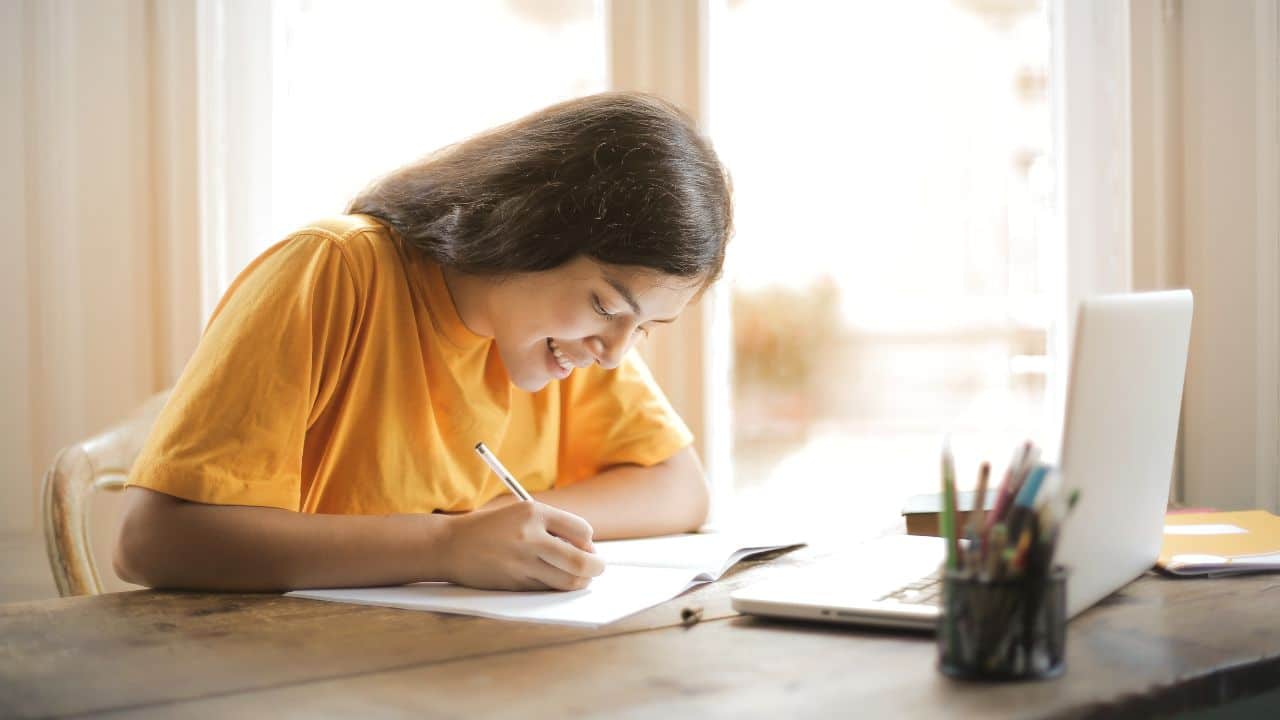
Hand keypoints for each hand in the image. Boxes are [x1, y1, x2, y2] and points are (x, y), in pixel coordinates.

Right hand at [439, 502, 604, 590]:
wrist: (451, 545)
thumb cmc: (492, 528)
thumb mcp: (522, 514)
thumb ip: (553, 527)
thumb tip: (588, 550)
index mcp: (534, 512)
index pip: (582, 530)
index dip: (588, 542)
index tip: (586, 546)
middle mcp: (529, 537)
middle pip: (580, 561)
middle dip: (596, 568)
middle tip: (598, 568)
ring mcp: (522, 562)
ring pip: (568, 580)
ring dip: (581, 581)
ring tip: (580, 577)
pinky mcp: (514, 583)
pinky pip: (548, 589)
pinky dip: (558, 587)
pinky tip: (554, 581)